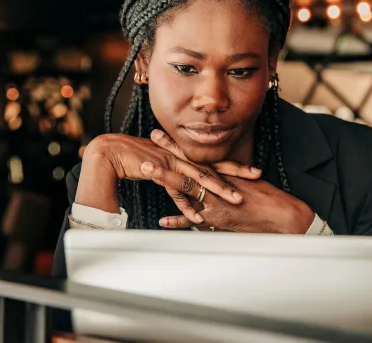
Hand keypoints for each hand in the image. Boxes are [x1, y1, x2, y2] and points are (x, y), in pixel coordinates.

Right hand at [76, 132, 260, 222]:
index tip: (255, 170)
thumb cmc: (139, 157)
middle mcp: (183, 157)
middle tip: (257, 177)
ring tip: (236, 200)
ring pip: (201, 178)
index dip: (235, 166)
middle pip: (215, 166)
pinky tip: (199, 219)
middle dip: (237, 173)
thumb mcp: (166, 163)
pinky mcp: (159, 172)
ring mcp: (172, 164)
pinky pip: (176, 192)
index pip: (216, 160)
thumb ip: (181, 171)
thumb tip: (194, 180)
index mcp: (186, 155)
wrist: (113, 151)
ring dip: (219, 190)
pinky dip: (187, 207)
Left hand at [141, 131, 314, 233]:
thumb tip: (217, 173)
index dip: (177, 145)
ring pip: (185, 188)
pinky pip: (193, 221)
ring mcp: (215, 201)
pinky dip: (178, 221)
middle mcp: (217, 185)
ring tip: (146, 169)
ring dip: (165, 178)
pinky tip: (162, 221)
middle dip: (168, 152)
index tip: (162, 134)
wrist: (280, 213)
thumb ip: (230, 177)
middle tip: (150, 139)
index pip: (195, 156)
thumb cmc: (267, 197)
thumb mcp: (247, 182)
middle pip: (188, 165)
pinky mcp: (218, 218)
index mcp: (223, 174)